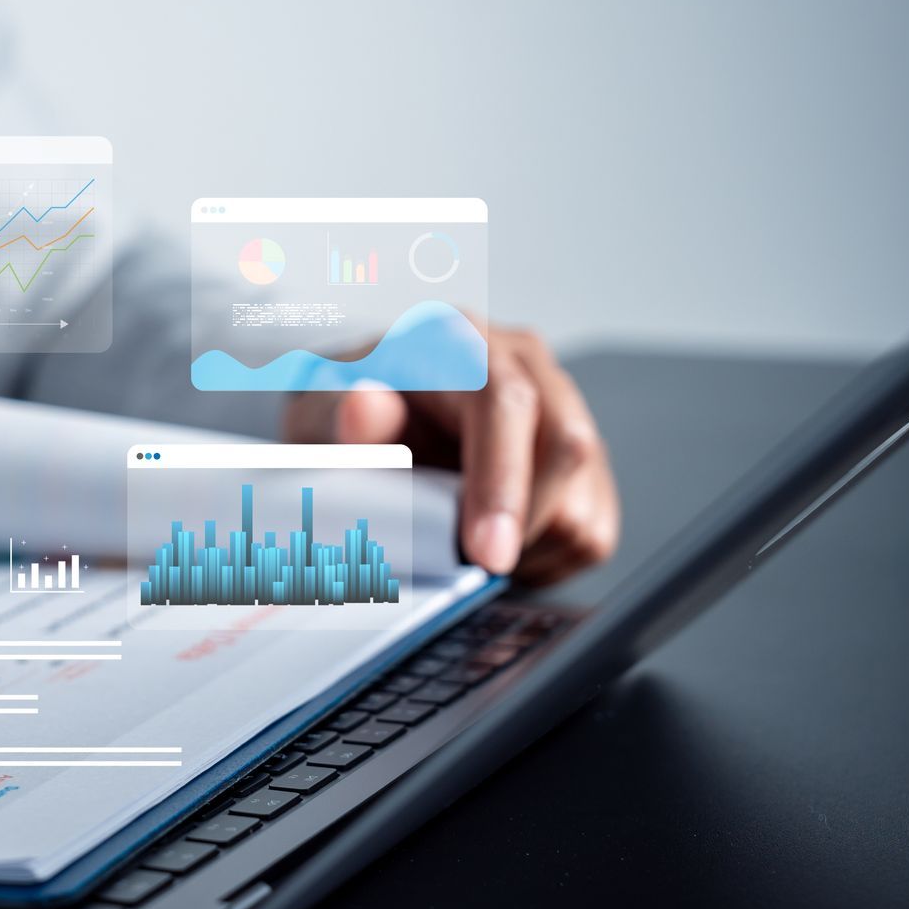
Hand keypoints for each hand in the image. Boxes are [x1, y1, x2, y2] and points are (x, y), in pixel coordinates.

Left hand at [285, 326, 618, 583]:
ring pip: (582, 498)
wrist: (358, 413)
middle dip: (522, 524)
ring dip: (526, 545)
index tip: (486, 553)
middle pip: (567, 445)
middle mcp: (523, 363)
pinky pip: (592, 527)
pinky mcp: (584, 458)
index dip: (502, 482)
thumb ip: (336, 414)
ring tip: (464, 544)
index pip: (505, 402)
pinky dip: (546, 558)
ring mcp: (562, 407)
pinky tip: (494, 543)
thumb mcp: (315, 412)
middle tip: (469, 568)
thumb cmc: (341, 414)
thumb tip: (365, 405)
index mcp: (460, 340)